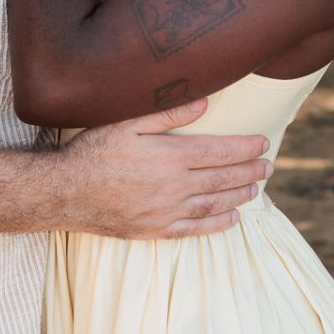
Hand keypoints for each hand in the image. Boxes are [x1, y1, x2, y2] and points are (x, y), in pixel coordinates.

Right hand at [56, 100, 272, 238]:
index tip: (264, 142)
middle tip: (269, 166)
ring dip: (239, 195)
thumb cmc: (93, 152)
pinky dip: (218, 224)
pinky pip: (195, 229)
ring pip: (214, 204)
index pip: (220, 151)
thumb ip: (167, 113)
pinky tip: (232, 219)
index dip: (246, 147)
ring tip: (256, 188)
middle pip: (223, 178)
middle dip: (250, 171)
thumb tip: (204, 103)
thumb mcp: (126, 123)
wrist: (64, 193)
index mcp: (170, 156)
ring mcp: (166, 211)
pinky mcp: (155, 230)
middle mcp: (173, 186)